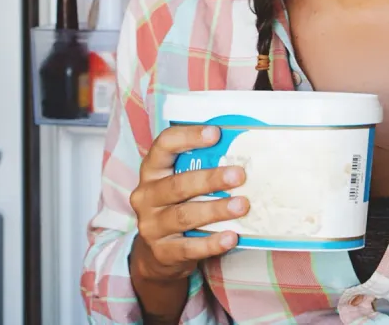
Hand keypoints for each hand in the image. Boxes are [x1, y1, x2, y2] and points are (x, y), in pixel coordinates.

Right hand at [129, 125, 248, 283]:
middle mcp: (146, 196)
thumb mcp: (179, 184)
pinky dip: (212, 243)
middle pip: (178, 185)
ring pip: (184, 216)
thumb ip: (199, 168)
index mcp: (151, 171)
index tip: (216, 134)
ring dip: (215, 210)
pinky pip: (189, 247)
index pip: (164, 146)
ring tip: (242, 205)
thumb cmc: (176, 207)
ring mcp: (151, 225)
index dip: (188, 137)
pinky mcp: (161, 251)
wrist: (156, 254)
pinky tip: (231, 237)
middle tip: (239, 175)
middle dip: (210, 179)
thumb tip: (240, 152)